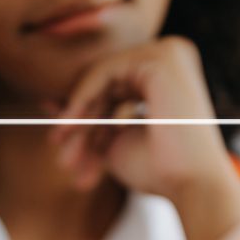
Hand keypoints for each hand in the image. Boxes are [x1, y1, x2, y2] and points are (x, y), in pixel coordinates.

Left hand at [48, 36, 239, 239]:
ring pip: (102, 78)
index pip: (113, 88)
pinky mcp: (161, 59)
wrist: (192, 186)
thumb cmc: (159, 172)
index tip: (58, 141)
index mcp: (166, 78)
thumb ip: (86, 121)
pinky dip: (83, 98)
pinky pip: (105, 72)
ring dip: (79, 116)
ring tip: (68, 157)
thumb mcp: (113, 141)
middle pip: (107, 83)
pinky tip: (70, 127)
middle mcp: (171, 58)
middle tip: (60, 153)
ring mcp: (168, 54)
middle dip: (79, 120)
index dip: (83, 114)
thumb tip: (48, 104)